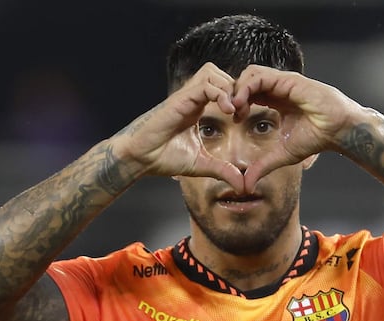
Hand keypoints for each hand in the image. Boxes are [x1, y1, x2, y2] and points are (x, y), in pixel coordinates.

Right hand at [114, 63, 245, 191]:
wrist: (141, 158)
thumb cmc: (164, 158)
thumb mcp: (202, 165)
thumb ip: (223, 170)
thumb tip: (242, 185)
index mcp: (197, 108)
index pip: (222, 88)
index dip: (237, 98)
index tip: (242, 118)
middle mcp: (192, 99)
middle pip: (220, 74)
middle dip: (236, 89)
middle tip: (241, 112)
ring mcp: (185, 97)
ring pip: (212, 73)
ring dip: (228, 88)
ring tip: (234, 110)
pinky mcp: (179, 100)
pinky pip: (204, 85)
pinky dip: (220, 94)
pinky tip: (227, 111)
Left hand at [231, 65, 360, 190]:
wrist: (338, 130)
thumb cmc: (316, 138)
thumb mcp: (281, 155)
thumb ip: (262, 166)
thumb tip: (246, 185)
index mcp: (276, 99)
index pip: (248, 92)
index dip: (237, 103)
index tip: (234, 120)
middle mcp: (278, 87)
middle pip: (246, 79)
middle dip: (233, 94)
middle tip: (230, 113)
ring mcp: (283, 82)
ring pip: (250, 73)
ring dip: (237, 89)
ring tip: (235, 109)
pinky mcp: (288, 80)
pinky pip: (259, 76)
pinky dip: (246, 88)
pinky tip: (242, 104)